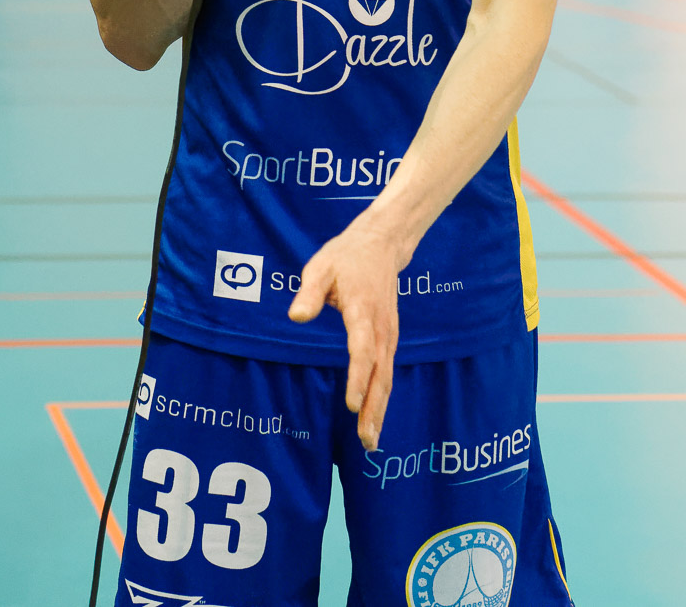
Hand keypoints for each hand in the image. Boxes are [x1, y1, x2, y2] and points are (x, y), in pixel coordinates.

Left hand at [288, 214, 401, 450]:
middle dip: (374, 408)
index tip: (352, 406)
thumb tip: (296, 316)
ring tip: (370, 441)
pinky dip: (383, 396)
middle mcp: (381, 327)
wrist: (381, 244)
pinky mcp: (389, 337)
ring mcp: (389, 333)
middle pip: (380, 373)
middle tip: (366, 440)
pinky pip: (387, 371)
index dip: (358, 379)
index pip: (362, 350)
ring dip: (380, 409)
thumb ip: (310, 292)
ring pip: (387, 376)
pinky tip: (375, 415)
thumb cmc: (345, 257)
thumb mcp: (321, 266)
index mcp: (363, 310)